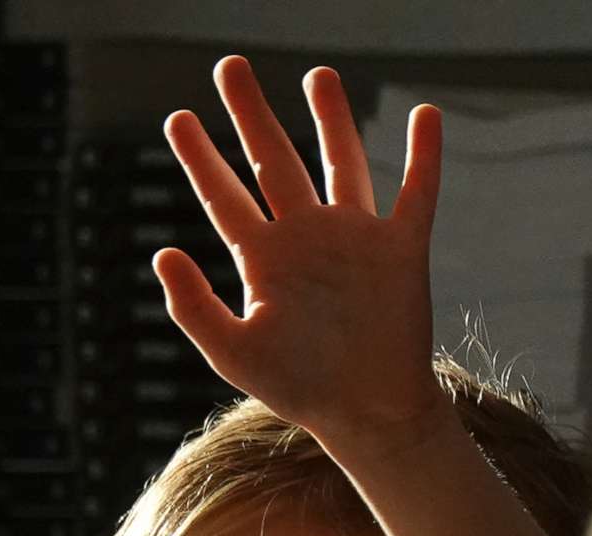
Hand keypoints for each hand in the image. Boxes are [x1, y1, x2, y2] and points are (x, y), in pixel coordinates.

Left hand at [156, 56, 442, 448]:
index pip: (224, 194)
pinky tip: (427, 116)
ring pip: (341, 163)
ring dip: (332, 118)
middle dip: (251, 113)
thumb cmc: (302, 390)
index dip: (199, 156)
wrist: (370, 414)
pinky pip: (415, 194)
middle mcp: (307, 238)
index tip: (177, 117)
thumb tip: (164, 251)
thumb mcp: (234, 353)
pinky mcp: (402, 252)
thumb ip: (193, 307)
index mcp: (264, 259)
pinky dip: (424, 156)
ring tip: (319, 74)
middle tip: (230, 66)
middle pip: (273, 160)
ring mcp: (355, 240)